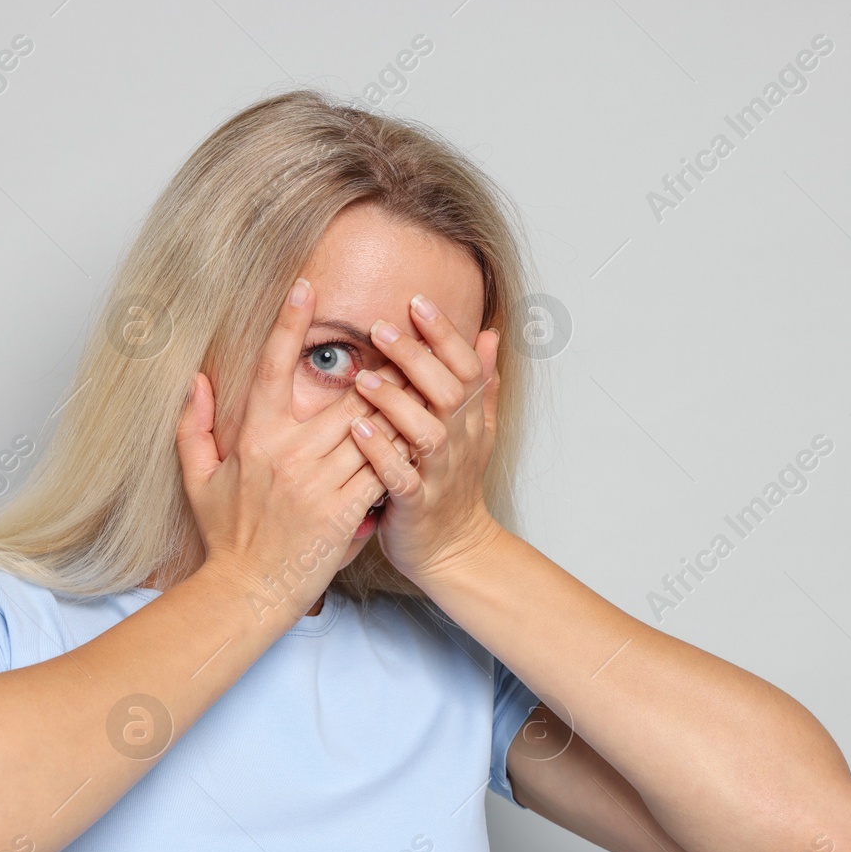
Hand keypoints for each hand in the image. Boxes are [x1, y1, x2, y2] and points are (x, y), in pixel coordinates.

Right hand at [174, 278, 417, 621]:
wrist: (247, 592)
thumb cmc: (226, 536)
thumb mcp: (197, 479)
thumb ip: (194, 426)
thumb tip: (195, 378)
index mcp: (254, 438)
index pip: (270, 367)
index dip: (288, 324)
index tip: (306, 286)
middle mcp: (288, 454)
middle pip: (346, 396)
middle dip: (379, 369)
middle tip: (405, 338)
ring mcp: (318, 483)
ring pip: (371, 428)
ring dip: (400, 405)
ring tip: (428, 378)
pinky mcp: (344, 511)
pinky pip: (381, 468)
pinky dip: (401, 450)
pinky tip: (422, 434)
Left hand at [346, 293, 504, 585]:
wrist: (453, 550)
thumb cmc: (453, 484)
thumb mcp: (475, 431)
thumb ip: (481, 383)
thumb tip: (492, 333)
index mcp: (469, 420)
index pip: (466, 367)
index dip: (445, 335)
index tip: (417, 301)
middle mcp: (460, 443)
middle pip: (448, 392)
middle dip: (417, 358)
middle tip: (380, 328)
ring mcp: (440, 475)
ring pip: (427, 433)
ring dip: (397, 404)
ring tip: (365, 378)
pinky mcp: (418, 506)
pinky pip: (402, 478)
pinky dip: (382, 455)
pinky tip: (358, 432)